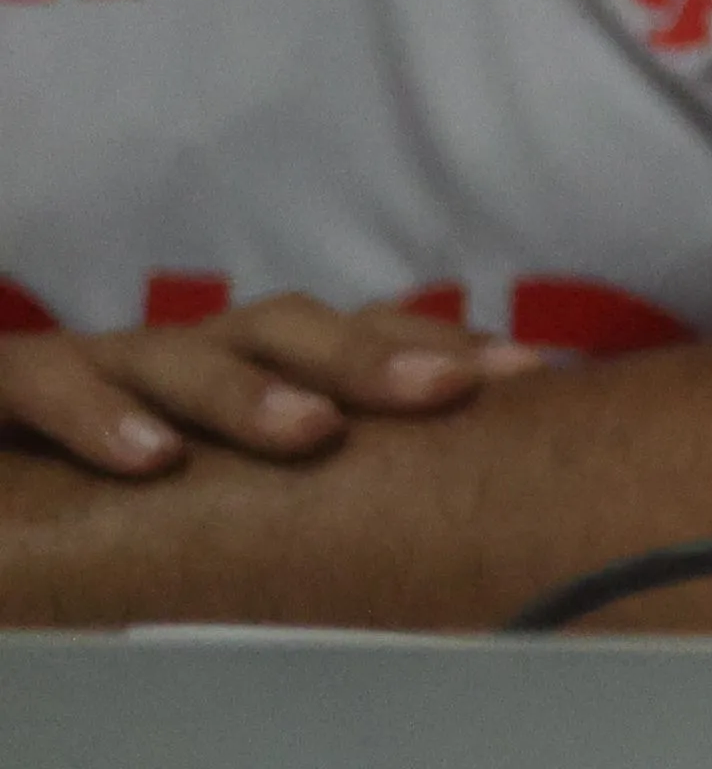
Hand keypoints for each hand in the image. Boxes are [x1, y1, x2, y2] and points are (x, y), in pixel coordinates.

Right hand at [0, 295, 539, 480]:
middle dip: (372, 353)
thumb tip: (429, 514)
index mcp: (238, 366)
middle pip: (286, 329)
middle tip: (451, 390)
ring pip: (181, 355)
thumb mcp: (203, 468)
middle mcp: (180, 351)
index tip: (528, 377)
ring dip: (251, 391)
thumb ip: (292, 481)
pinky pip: (50, 386)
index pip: (349, 339)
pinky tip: (150, 459)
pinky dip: (99, 419)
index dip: (434, 348)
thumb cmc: (96, 464)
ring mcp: (96, 361)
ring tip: (314, 431)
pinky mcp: (11, 382)